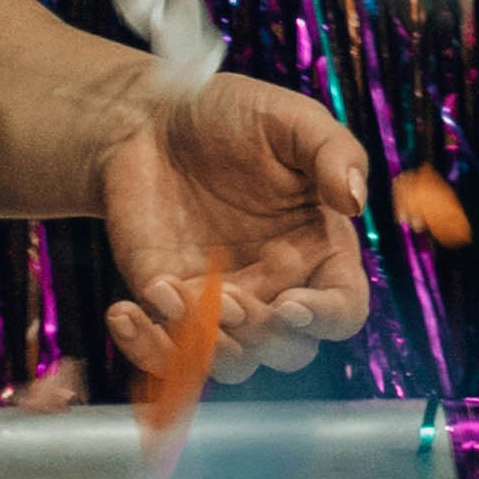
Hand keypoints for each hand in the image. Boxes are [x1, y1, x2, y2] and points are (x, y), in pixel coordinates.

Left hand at [101, 77, 373, 382]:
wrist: (149, 119)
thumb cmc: (231, 115)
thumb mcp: (289, 119)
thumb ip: (332, 152)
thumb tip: (355, 201)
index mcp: (319, 250)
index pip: (343, 308)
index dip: (325, 318)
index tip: (290, 305)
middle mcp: (278, 286)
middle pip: (289, 350)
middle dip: (260, 337)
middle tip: (226, 299)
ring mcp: (223, 302)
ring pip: (232, 364)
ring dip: (206, 348)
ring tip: (170, 298)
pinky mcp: (170, 304)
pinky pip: (166, 352)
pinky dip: (145, 346)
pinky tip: (124, 310)